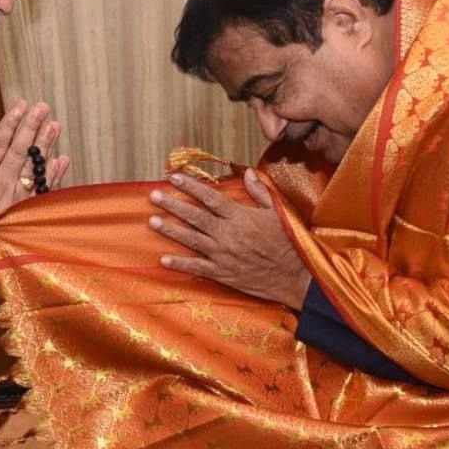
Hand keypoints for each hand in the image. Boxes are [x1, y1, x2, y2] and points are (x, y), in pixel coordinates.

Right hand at [0, 99, 70, 220]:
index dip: (9, 123)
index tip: (20, 106)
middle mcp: (1, 183)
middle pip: (19, 150)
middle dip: (31, 126)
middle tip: (42, 107)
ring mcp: (18, 198)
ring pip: (33, 166)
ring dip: (45, 144)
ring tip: (54, 125)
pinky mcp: (28, 212)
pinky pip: (44, 189)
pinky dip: (54, 174)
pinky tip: (62, 159)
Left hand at [149, 169, 310, 310]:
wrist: (296, 276)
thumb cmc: (289, 242)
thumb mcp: (279, 213)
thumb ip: (260, 192)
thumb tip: (248, 172)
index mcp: (240, 216)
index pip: (210, 197)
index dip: (190, 186)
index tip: (173, 177)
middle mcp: (227, 234)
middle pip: (195, 216)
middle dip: (173, 204)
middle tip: (153, 195)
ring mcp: (223, 255)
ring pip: (191, 239)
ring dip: (170, 230)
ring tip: (152, 221)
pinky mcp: (223, 273)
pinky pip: (197, 267)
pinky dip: (180, 263)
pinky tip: (163, 259)